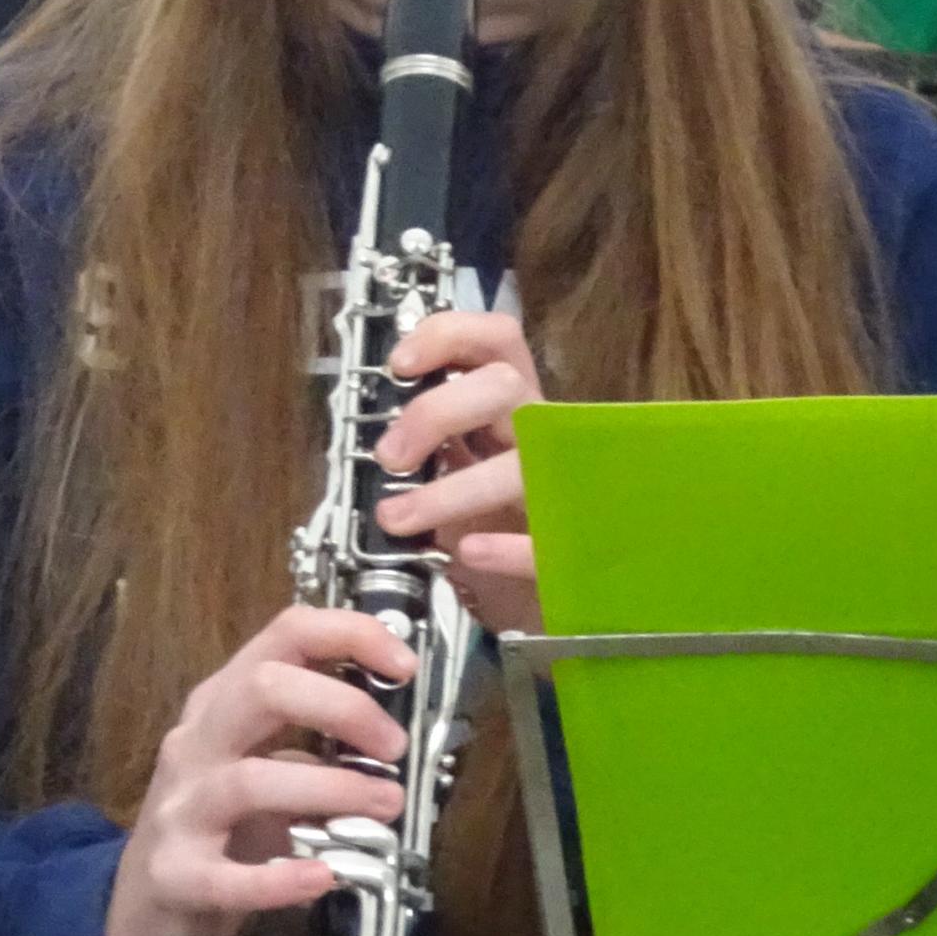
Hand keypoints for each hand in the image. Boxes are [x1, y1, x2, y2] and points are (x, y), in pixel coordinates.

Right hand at [103, 607, 414, 935]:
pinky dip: (280, 878)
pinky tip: (323, 878)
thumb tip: (398, 736)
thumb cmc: (221, 832)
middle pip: (262, 689)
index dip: (350, 635)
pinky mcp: (174, 875)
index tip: (405, 665)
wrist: (146, 909)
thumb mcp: (265, 770)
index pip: (284, 635)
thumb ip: (316, 746)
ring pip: (249, 781)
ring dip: (330, 790)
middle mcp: (197, 743)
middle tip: (395, 748)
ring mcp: (180, 808)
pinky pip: (227, 876)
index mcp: (224, 705)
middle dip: (343, 708)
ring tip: (385, 808)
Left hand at [371, 308, 541, 640]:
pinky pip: (546, 544)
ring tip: (395, 520)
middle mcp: (540, 436)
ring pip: (520, 468)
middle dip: (437, 412)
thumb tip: (369, 426)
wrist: (527, 600)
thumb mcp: (455, 468)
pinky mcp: (567, 550)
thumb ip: (426, 439)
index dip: (449, 335)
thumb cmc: (485, 523)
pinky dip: (506, 547)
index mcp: (509, 409)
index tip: (397, 364)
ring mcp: (559, 491)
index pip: (496, 340)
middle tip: (388, 457)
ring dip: (451, 491)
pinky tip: (466, 554)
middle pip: (505, 388)